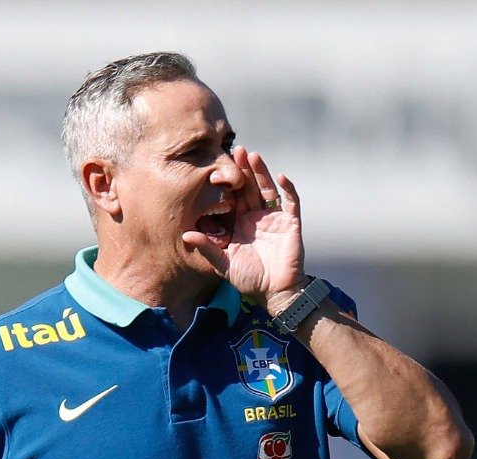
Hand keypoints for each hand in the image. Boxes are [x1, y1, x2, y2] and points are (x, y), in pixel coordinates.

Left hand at [182, 145, 307, 311]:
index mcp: (239, 223)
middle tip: (235, 150)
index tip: (216, 168)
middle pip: (249, 188)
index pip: (232, 198)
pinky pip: (291, 202)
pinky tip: (282, 176)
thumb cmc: (249, 278)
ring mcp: (274, 218)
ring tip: (252, 156)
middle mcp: (256, 216)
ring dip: (261, 173)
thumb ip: (207, 249)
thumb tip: (185, 235)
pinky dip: (288, 189)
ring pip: (267, 189)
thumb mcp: (224, 264)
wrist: (275, 291)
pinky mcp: (291, 223)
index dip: (226, 184)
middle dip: (242, 170)